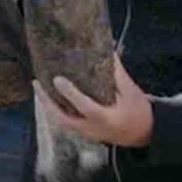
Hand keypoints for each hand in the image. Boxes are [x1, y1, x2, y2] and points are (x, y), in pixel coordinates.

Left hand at [34, 54, 152, 147]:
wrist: (145, 134)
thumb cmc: (139, 110)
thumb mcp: (131, 90)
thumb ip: (117, 72)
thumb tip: (108, 48)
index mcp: (105, 117)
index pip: (83, 105)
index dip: (69, 93)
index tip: (57, 78)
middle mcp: (92, 128)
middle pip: (62, 118)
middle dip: (46, 102)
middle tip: (36, 83)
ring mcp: (87, 134)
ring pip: (61, 122)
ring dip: (48, 106)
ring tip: (39, 88)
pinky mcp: (86, 134)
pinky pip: (65, 123)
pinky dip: (55, 111)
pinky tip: (51, 99)